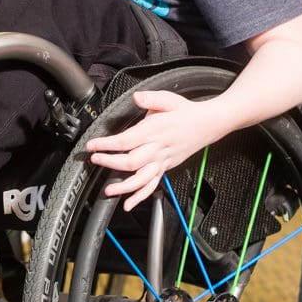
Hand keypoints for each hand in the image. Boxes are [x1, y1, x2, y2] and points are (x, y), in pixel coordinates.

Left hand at [86, 90, 222, 211]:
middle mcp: (158, 149)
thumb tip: (137, 97)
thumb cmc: (186, 113)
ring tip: (109, 190)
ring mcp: (162, 161)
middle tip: (95, 160)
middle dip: (110, 163)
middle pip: (131, 161)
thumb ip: (150, 99)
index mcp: (155, 130)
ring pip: (141, 179)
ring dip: (124, 187)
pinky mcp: (165, 168)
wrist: (208, 124)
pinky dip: (140, 196)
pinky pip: (152, 186)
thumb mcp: (168, 99)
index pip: (127, 140)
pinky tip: (128, 204)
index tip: (93, 145)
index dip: (108, 144)